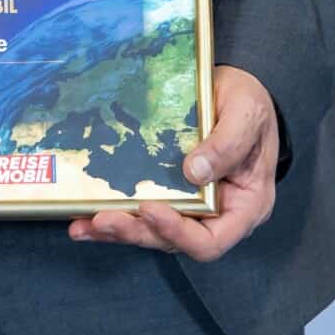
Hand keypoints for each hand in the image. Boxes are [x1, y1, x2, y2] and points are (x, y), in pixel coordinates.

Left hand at [69, 65, 278, 262]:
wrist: (237, 94)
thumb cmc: (250, 105)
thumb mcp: (247, 115)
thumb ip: (228, 143)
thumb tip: (195, 172)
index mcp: (245, 206)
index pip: (211, 241)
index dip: (179, 232)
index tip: (151, 209)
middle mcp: (218, 216)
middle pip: (175, 241)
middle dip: (137, 232)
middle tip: (102, 220)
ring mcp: (192, 207)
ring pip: (153, 231)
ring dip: (119, 230)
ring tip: (84, 225)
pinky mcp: (170, 193)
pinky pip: (143, 213)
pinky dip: (116, 215)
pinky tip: (84, 219)